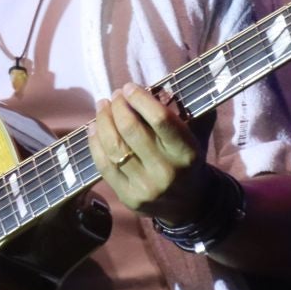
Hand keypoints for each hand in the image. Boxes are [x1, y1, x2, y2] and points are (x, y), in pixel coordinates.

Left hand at [88, 82, 214, 222]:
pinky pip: (104, 166)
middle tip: (114, 96)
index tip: (129, 87)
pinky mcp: (128, 197)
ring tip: (102, 107)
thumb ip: (187, 111)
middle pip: (131, 130)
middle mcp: (166, 171)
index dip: (140, 99)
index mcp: (187, 152)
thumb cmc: (189, 160)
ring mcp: (145, 186)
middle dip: (118, 107)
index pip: (160, 119)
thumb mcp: (197, 135)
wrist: (190, 203)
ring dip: (103, 121)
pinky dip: (95, 143)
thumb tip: (162, 86)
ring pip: (114, 147)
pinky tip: (93, 128)